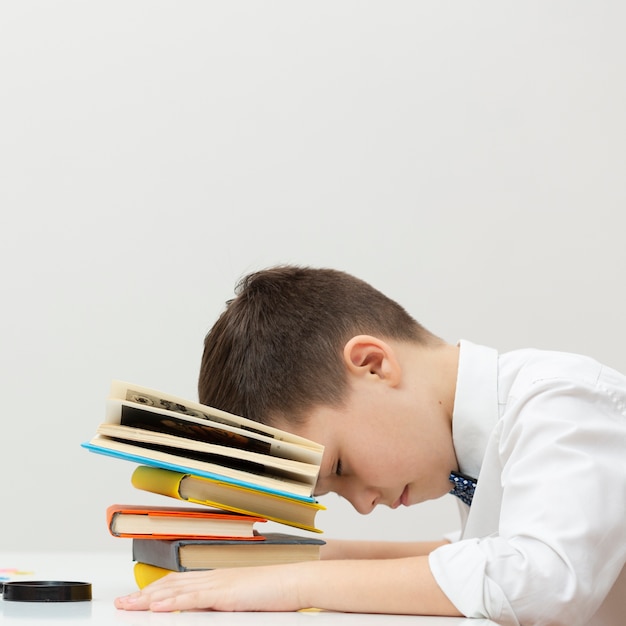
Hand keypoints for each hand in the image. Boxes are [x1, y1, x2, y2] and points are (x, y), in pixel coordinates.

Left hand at [115, 564, 305, 611]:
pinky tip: (156, 607)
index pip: (179, 584)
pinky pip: (193, 598)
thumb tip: (208, 614)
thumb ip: (225, 604)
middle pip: (171, 585)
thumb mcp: (245, 600)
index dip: (156, 590)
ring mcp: (218, 583)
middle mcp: (213, 577)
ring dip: (148, 598)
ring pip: (176, 590)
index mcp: (217, 579)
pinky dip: (172, 602)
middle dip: (143, 595)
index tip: (137, 598)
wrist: (295, 581)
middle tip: (121, 603)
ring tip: (128, 606)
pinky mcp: (225, 593)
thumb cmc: (276, 592)